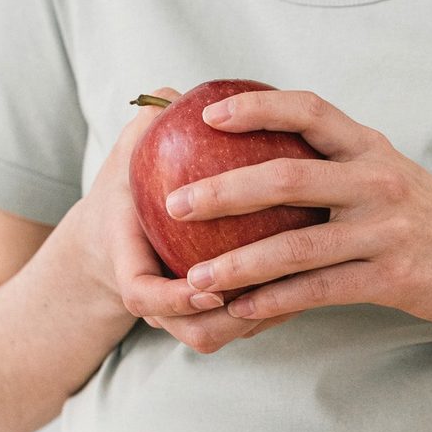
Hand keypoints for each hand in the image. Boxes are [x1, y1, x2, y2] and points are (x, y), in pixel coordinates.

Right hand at [78, 87, 298, 352]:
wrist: (120, 234)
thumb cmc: (130, 186)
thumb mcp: (127, 154)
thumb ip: (146, 126)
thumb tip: (174, 95)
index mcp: (128, 264)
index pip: (142, 295)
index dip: (174, 298)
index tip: (206, 283)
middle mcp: (157, 303)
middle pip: (196, 332)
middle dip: (232, 320)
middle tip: (274, 288)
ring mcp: (182, 318)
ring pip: (222, 336)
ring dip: (262, 317)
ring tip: (304, 283)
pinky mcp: (207, 321)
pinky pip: (242, 327)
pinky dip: (272, 311)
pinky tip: (311, 278)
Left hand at [163, 89, 431, 336]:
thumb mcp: (392, 179)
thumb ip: (341, 168)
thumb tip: (271, 169)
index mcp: (372, 150)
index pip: (309, 110)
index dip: (256, 106)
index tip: (208, 113)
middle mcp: (377, 182)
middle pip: (286, 175)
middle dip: (223, 189)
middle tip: (176, 203)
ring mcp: (385, 230)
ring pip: (295, 244)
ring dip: (238, 263)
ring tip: (196, 277)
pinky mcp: (390, 277)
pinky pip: (318, 290)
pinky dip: (275, 302)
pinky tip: (242, 311)